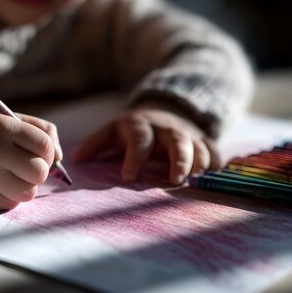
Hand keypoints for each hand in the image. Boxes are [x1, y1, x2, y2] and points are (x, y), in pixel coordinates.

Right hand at [0, 113, 61, 210]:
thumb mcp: (4, 122)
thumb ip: (40, 131)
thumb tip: (61, 159)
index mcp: (0, 126)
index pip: (45, 145)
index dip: (48, 151)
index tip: (37, 152)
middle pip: (40, 170)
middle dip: (38, 170)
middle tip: (24, 166)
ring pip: (29, 191)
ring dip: (25, 185)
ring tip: (9, 175)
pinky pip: (12, 203)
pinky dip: (9, 196)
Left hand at [73, 102, 220, 184]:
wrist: (167, 111)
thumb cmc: (135, 130)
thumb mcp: (114, 132)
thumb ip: (96, 144)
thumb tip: (75, 161)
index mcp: (141, 126)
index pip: (139, 140)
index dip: (134, 158)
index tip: (128, 177)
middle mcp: (167, 129)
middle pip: (177, 142)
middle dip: (178, 160)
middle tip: (175, 181)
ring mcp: (188, 134)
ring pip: (199, 147)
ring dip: (199, 163)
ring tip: (196, 180)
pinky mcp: (204, 140)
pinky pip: (215, 150)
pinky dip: (216, 163)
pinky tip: (213, 177)